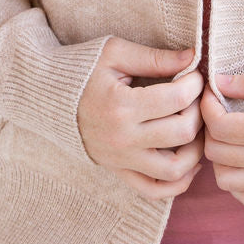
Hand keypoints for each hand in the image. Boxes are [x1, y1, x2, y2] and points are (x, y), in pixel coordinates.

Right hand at [77, 38, 204, 199]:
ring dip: (196, 150)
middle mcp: (122, 138)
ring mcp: (120, 159)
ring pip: (174, 170)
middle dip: (198, 112)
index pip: (177, 100)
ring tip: (195, 128)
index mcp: (121, 106)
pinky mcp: (118, 171)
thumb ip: (155, 58)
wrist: (45, 94)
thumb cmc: (81, 68)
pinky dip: (178, 183)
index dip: (195, 85)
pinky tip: (189, 161)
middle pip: (182, 133)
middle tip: (195, 98)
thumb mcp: (115, 52)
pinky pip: (154, 190)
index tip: (194, 75)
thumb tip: (193, 58)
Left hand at [200, 58, 243, 206]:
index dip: (207, 106)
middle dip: (209, 128)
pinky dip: (235, 181)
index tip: (212, 91)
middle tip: (219, 109)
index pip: (220, 126)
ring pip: (226, 181)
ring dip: (219, 157)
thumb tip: (219, 82)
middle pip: (217, 153)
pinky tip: (242, 158)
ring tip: (229, 134)